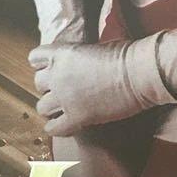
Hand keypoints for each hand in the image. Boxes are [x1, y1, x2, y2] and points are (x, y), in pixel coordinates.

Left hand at [28, 37, 176, 135]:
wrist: (140, 73)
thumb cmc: (127, 56)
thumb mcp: (97, 47)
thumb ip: (81, 56)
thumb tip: (81, 63)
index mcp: (62, 53)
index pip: (35, 58)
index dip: (43, 64)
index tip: (52, 69)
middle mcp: (58, 75)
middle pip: (37, 84)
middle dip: (49, 87)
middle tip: (63, 91)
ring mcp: (65, 98)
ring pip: (41, 107)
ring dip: (51, 108)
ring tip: (63, 109)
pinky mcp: (77, 117)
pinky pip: (54, 129)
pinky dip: (57, 128)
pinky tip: (66, 125)